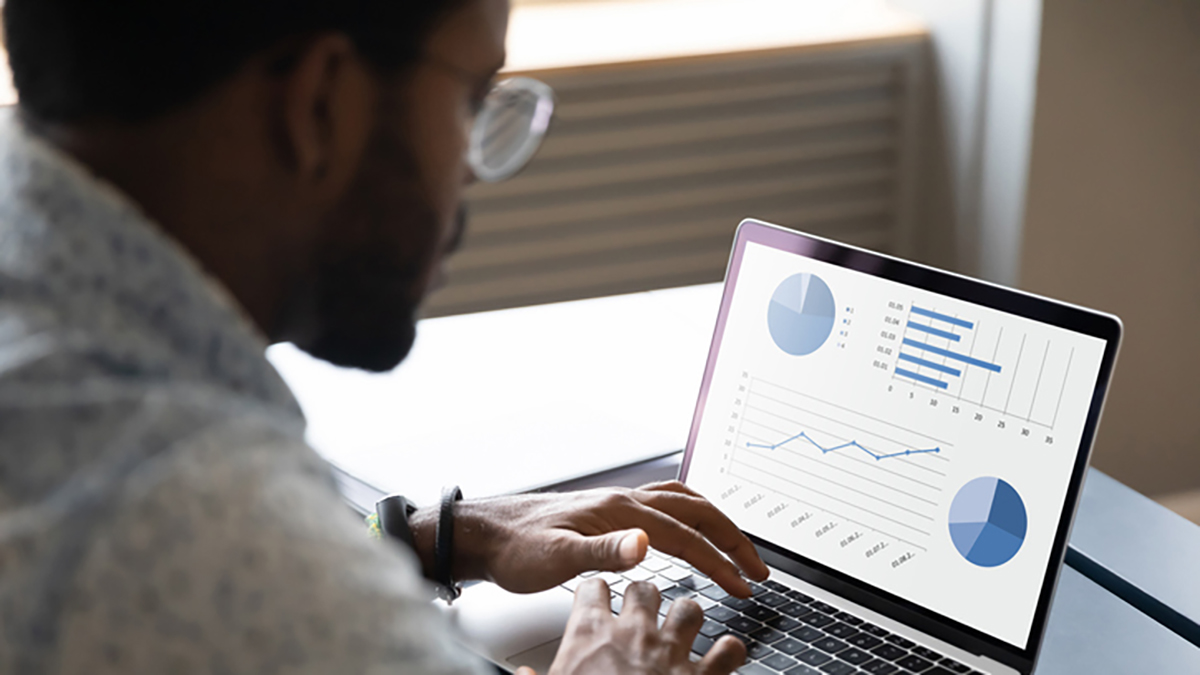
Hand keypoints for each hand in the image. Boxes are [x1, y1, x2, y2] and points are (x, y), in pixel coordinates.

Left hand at [409, 481, 768, 596]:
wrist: (488, 532)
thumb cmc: (517, 548)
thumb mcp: (556, 558)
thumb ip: (603, 552)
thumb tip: (646, 545)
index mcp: (619, 511)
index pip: (685, 536)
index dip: (719, 562)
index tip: (743, 586)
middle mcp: (625, 500)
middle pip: (696, 511)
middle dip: (733, 540)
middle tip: (758, 569)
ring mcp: (619, 501)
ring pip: (685, 502)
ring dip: (717, 523)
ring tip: (739, 548)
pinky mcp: (611, 509)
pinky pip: (666, 502)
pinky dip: (692, 513)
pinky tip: (692, 527)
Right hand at [515, 579, 744, 674]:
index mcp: (591, 635)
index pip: (592, 588)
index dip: (595, 592)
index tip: (596, 598)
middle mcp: (634, 633)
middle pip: (643, 587)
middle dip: (644, 596)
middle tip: (641, 612)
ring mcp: (672, 651)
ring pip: (688, 607)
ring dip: (687, 616)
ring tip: (683, 626)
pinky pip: (728, 649)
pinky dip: (730, 651)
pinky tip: (726, 655)